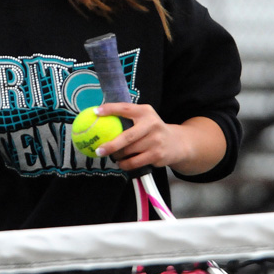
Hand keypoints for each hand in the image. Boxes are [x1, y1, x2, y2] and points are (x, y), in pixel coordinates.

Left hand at [91, 104, 224, 175]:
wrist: (177, 143)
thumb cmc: (151, 130)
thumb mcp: (144, 118)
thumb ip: (127, 117)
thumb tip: (98, 118)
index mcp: (145, 112)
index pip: (125, 108)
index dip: (110, 109)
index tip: (95, 112)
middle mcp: (152, 124)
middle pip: (127, 137)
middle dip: (111, 145)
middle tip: (99, 150)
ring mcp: (156, 141)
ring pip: (129, 152)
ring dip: (118, 156)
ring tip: (113, 156)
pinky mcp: (157, 155)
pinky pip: (135, 162)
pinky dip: (125, 164)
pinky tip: (122, 163)